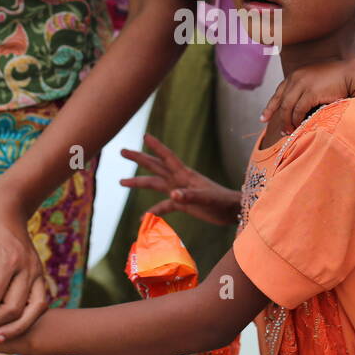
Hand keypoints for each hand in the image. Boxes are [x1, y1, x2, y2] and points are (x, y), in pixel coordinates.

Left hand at [0, 193, 50, 343]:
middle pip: (11, 310)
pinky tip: (8, 328)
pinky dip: (26, 320)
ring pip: (31, 312)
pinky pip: (39, 305)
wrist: (9, 206)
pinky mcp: (39, 275)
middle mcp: (27, 267)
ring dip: (12, 329)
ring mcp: (37, 271)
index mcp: (8, 258)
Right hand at [119, 132, 239, 226]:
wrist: (233, 211)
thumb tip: (172, 194)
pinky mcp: (183, 203)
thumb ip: (190, 196)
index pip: (167, 157)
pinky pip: (163, 206)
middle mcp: (179, 180)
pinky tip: (143, 219)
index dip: (156, 147)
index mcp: (185, 175)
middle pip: (155, 166)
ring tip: (121, 181)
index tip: (144, 135)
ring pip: (155, 184)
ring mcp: (180, 191)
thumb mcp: (207, 199)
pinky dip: (153, 211)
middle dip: (139, 158)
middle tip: (122, 151)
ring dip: (139, 182)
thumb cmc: (223, 202)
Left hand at [260, 59, 354, 133]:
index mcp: (296, 75)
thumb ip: (305, 89)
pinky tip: (300, 126)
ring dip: (288, 122)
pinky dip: (298, 120)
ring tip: (289, 132)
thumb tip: (297, 106)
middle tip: (281, 131)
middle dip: (279, 118)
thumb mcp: (316, 81)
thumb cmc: (337, 80)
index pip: (278, 92)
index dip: (270, 107)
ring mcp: (303, 84)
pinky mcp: (311, 92)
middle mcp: (296, 78)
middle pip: (281, 102)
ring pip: (287, 108)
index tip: (263, 118)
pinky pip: (299, 110)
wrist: (352, 75)